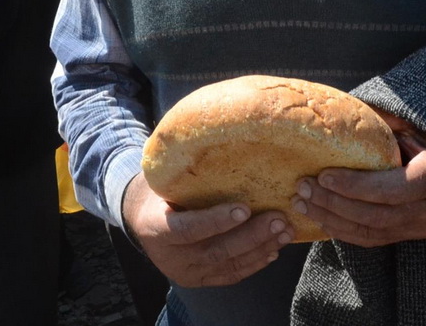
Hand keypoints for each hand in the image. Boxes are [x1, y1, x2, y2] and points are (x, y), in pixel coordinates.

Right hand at [121, 173, 293, 287]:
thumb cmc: (158, 191)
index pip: (188, 229)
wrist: (141, 219)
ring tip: (284, 231)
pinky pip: (231, 275)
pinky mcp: (201, 280)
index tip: (245, 208)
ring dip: (260, 248)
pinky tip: (273, 249)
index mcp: (156, 230)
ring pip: (228, 265)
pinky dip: (255, 262)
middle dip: (251, 235)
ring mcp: (187, 273)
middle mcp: (171, 259)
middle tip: (278, 218)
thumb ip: (185, 176)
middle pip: (216, 251)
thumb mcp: (162, 182)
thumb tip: (218, 145)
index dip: (217, 221)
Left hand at [291, 114, 425, 247]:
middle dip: (333, 203)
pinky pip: (374, 239)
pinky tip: (320, 218)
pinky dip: (344, 231)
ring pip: (370, 232)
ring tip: (301, 203)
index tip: (323, 175)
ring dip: (331, 219)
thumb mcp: (414, 124)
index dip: (353, 186)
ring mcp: (424, 227)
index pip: (389, 190)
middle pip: (374, 215)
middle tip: (302, 188)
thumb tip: (340, 114)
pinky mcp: (413, 236)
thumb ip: (383, 123)